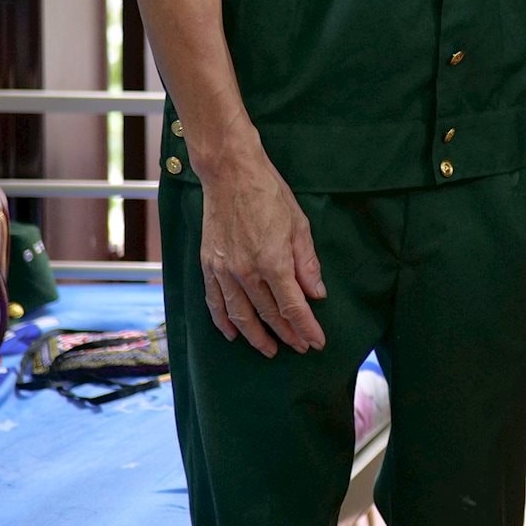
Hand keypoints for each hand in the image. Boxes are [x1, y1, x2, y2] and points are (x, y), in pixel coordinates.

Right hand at [198, 149, 329, 355]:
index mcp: (273, 262)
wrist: (231, 175)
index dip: (306, 328)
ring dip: (256, 336)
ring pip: (240, 315)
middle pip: (269, 314)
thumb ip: (307, 263)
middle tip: (300, 347)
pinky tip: (233, 334)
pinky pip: (215, 303)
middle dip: (287, 334)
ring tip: (270, 350)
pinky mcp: (208, 266)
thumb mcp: (299, 225)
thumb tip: (317, 293)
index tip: (317, 342)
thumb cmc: (269, 195)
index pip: (293, 307)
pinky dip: (223, 322)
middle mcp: (247, 272)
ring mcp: (224, 271)